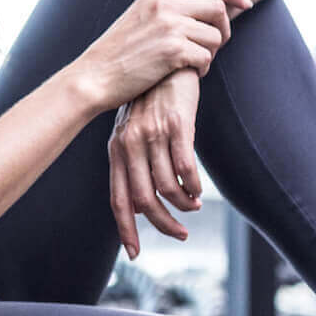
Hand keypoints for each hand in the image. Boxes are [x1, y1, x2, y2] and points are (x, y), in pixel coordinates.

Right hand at [78, 0, 249, 105]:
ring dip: (211, 53)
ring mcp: (169, 28)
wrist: (93, 77)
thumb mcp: (135, 21)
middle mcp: (164, 7)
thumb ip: (161, 13)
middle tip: (214, 47)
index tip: (245, 3)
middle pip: (217, 8)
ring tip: (195, 64)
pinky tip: (190, 74)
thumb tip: (191, 14)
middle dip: (224, 29)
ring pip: (214, 36)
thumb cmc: (113, 56)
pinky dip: (203, 68)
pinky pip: (206, 57)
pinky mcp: (172, 51)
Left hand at [107, 68, 204, 259]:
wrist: (166, 62)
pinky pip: (186, 169)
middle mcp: (130, 144)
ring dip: (183, 205)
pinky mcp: (177, 126)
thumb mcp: (132, 130)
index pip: (117, 199)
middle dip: (163, 224)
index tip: (134, 253)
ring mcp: (152, 135)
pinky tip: (198, 189)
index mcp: (116, 149)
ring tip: (193, 205)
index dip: (126, 229)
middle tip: (181, 233)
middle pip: (144, 200)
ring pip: (167, 188)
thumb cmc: (151, 100)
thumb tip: (140, 204)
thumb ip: (133, 162)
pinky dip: (194, 186)